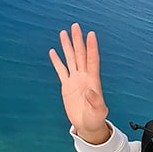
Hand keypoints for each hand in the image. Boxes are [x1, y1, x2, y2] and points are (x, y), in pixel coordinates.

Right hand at [49, 23, 110, 144]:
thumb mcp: (98, 112)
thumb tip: (91, 92)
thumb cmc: (95, 119)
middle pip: (80, 54)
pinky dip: (57, 61)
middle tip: (75, 26)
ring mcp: (75, 80)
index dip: (91, 47)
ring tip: (63, 33)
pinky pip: (61, 70)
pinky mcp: (66, 86)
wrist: (87, 125)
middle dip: (78, 40)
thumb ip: (96, 102)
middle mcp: (84, 77)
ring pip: (70, 59)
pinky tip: (54, 51)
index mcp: (93, 80)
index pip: (92, 59)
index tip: (91, 34)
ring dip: (67, 46)